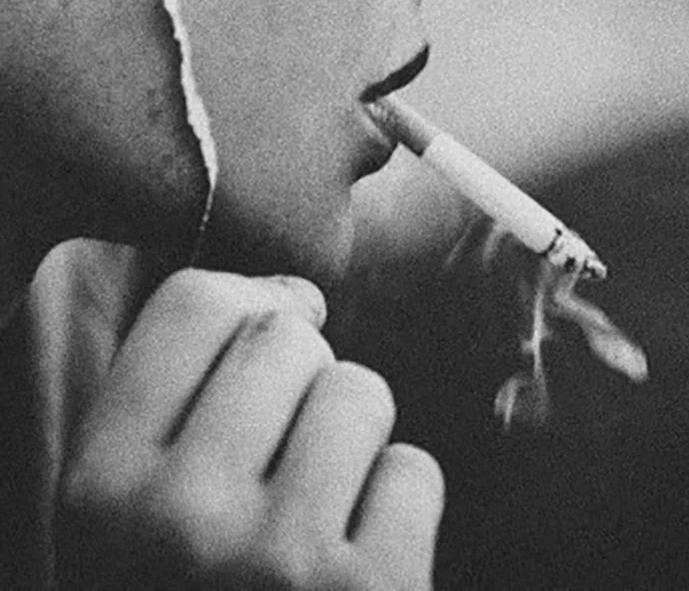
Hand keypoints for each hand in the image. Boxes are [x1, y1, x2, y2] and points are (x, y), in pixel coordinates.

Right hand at [55, 270, 442, 589]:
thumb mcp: (129, 514)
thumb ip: (179, 394)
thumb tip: (293, 294)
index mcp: (102, 487)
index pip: (195, 302)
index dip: (243, 310)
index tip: (254, 357)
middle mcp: (182, 517)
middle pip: (287, 335)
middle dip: (301, 381)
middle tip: (280, 460)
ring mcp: (281, 560)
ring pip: (361, 392)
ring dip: (353, 443)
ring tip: (316, 515)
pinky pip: (416, 470)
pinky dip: (399, 511)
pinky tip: (357, 564)